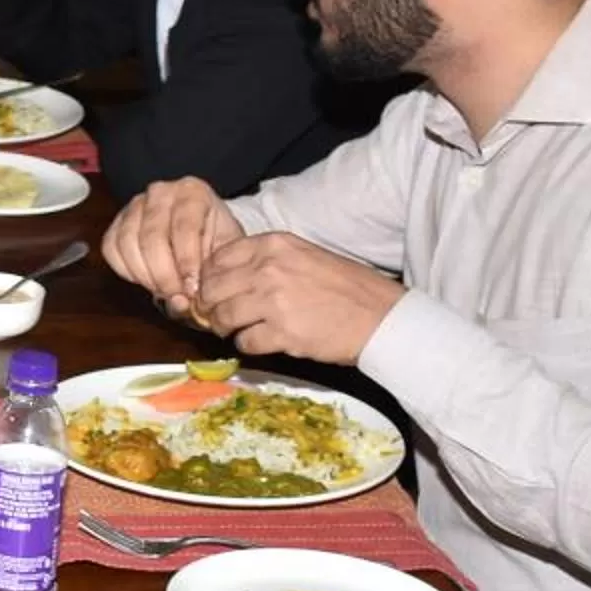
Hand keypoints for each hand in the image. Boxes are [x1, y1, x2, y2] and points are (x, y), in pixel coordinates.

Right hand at [104, 178, 243, 324]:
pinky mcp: (116, 221)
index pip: (184, 228)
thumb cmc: (215, 242)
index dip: (186, 262)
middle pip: (152, 237)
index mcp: (193, 192)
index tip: (191, 289)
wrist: (202, 232)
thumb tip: (182, 302)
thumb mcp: (226, 253)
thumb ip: (212, 274)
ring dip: (144, 275)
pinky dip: (126, 270)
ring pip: (127, 242)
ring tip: (162, 290)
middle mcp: (161, 192)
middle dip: (163, 274)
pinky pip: (111, 248)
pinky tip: (146, 279)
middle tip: (176, 296)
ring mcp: (135, 205)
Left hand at [194, 233, 405, 365]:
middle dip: (210, 306)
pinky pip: (244, 342)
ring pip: (222, 317)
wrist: (380, 317)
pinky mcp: (281, 333)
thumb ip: (265, 262)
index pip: (217, 259)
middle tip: (219, 316)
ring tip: (238, 330)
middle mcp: (268, 269)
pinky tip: (262, 341)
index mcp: (274, 245)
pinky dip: (248, 345)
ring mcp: (273, 301)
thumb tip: (225, 278)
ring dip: (225, 328)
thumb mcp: (303, 257)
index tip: (215, 292)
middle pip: (211, 289)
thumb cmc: (345, 287)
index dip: (209, 279)